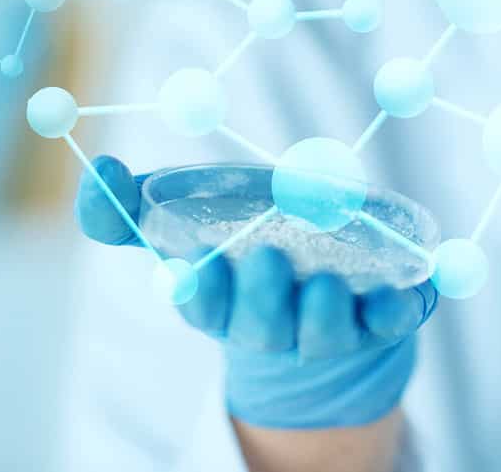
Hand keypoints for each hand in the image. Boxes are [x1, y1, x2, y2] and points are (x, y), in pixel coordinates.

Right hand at [75, 155, 438, 429]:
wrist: (312, 290)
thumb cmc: (239, 247)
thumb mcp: (184, 224)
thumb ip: (130, 208)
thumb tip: (97, 168)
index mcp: (222, 304)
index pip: (203, 308)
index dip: (201, 292)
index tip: (196, 269)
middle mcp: (273, 324)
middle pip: (264, 325)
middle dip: (264, 298)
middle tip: (269, 260)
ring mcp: (328, 327)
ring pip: (325, 331)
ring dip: (325, 312)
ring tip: (327, 286)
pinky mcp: (377, 320)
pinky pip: (389, 322)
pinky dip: (396, 310)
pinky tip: (403, 294)